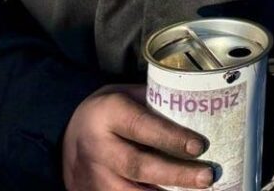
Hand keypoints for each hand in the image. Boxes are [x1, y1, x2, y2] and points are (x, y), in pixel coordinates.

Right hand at [62, 84, 211, 189]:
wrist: (67, 133)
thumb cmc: (111, 111)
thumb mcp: (129, 96)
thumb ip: (158, 104)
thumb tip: (203, 114)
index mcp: (108, 114)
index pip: (142, 126)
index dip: (171, 138)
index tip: (199, 146)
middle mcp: (96, 147)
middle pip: (138, 166)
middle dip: (175, 174)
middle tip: (207, 177)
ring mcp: (90, 176)